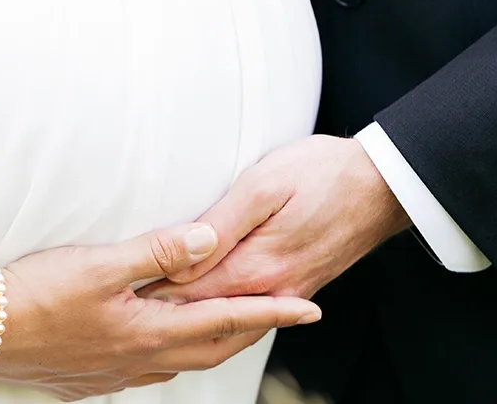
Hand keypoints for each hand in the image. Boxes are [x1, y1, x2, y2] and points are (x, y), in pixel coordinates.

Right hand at [0, 224, 322, 400]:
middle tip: (283, 311)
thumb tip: (209, 241)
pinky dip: (176, 352)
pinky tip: (167, 340)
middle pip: (212, 349)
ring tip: (234, 321)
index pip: (226, 320)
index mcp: (147, 333)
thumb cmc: (31, 294)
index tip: (311, 306)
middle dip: (252, 330)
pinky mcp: (90, 378)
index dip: (272, 312)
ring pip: (182, 362)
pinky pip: (150, 369)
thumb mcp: (97, 264)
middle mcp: (138, 362)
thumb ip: (155, 252)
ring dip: (215, 342)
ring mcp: (113, 375)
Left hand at [142, 136, 410, 303]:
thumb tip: (182, 258)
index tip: (111, 290)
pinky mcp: (297, 289)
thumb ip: (220, 226)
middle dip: (160, 314)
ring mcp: (286, 295)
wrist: (384, 184)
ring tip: (146, 320)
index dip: (146, 291)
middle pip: (202, 315)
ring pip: (226, 323)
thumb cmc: (324, 173)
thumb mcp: (265, 185)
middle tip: (116, 311)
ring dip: (188, 322)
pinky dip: (220, 322)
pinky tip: (200, 317)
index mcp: (255, 268)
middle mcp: (270, 292)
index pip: (184, 293)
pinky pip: (249, 317)